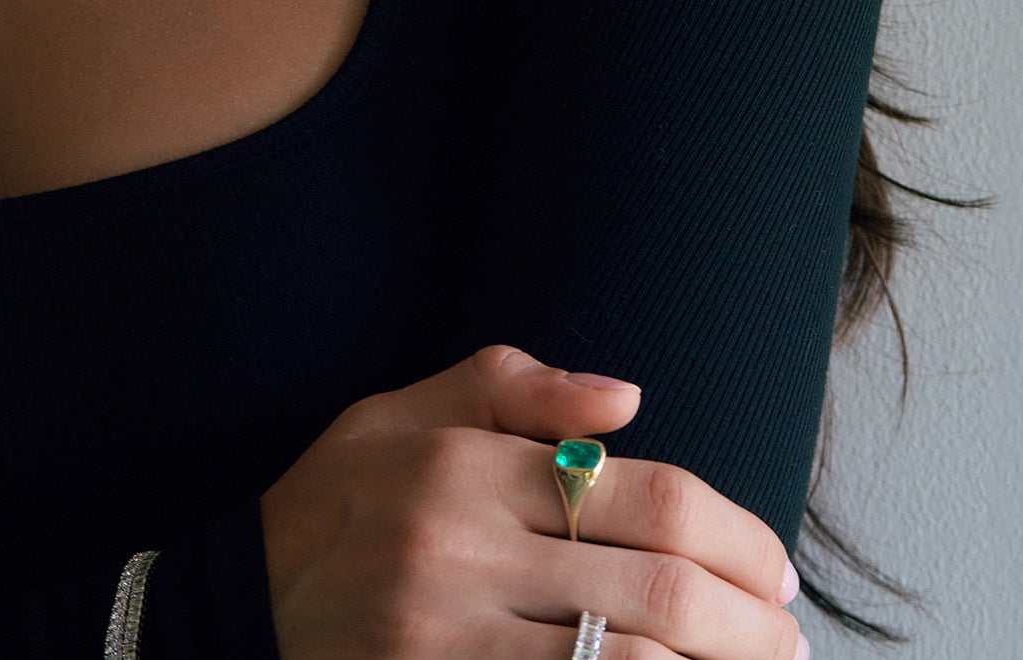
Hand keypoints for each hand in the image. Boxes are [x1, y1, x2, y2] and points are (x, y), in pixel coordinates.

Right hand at [257, 343, 804, 659]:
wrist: (230, 612)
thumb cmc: (328, 508)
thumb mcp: (391, 416)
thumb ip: (506, 389)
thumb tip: (628, 394)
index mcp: (462, 464)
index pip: (645, 493)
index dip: (738, 536)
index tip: (778, 568)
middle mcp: (461, 548)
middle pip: (660, 588)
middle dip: (754, 623)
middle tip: (792, 640)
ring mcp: (450, 639)